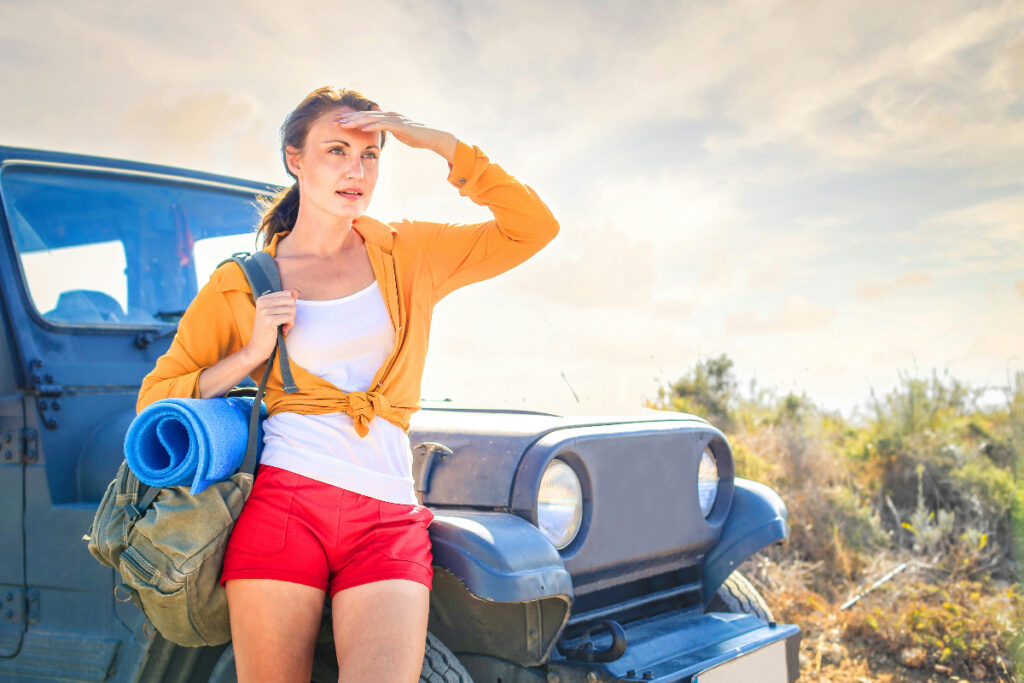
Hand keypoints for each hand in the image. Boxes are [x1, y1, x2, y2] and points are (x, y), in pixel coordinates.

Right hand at [243, 289, 297, 362]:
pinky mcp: (269, 320)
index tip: (283, 316)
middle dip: (292, 313)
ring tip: (283, 327)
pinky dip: (290, 325)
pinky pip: (290, 317)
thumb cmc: (270, 331)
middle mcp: (262, 302)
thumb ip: (286, 301)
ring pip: (292, 309)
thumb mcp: (278, 313)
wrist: (258, 347)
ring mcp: (265, 311)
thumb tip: (295, 290)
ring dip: (291, 321)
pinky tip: (283, 331)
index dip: (290, 306)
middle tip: (285, 322)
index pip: (287, 294)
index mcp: (263, 298)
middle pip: (290, 300)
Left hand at [334, 111, 457, 163]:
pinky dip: (371, 126)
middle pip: (365, 115)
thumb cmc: (416, 137)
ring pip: (371, 119)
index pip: (365, 116)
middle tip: (334, 120)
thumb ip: (389, 132)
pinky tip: (361, 128)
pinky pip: (382, 125)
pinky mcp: (399, 125)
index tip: (338, 121)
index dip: (351, 118)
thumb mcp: (399, 134)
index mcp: (386, 117)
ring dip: (356, 121)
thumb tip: (381, 136)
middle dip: (349, 118)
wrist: (432, 137)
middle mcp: (388, 115)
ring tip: (344, 124)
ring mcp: (393, 119)